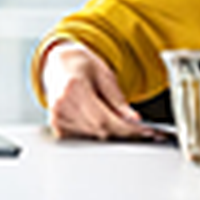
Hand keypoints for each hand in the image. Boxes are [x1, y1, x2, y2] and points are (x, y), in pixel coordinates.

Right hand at [41, 41, 156, 140]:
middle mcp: (61, 104)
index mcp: (74, 87)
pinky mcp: (54, 123)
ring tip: (116, 117)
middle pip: (98, 129)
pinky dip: (95, 131)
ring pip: (91, 135)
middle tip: (139, 128)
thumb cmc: (84, 66)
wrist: (61, 63)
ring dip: (109, 131)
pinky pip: (81, 136)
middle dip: (121, 130)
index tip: (145, 131)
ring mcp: (55, 115)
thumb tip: (133, 119)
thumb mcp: (106, 76)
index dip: (126, 128)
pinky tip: (100, 119)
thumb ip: (118, 99)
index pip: (103, 118)